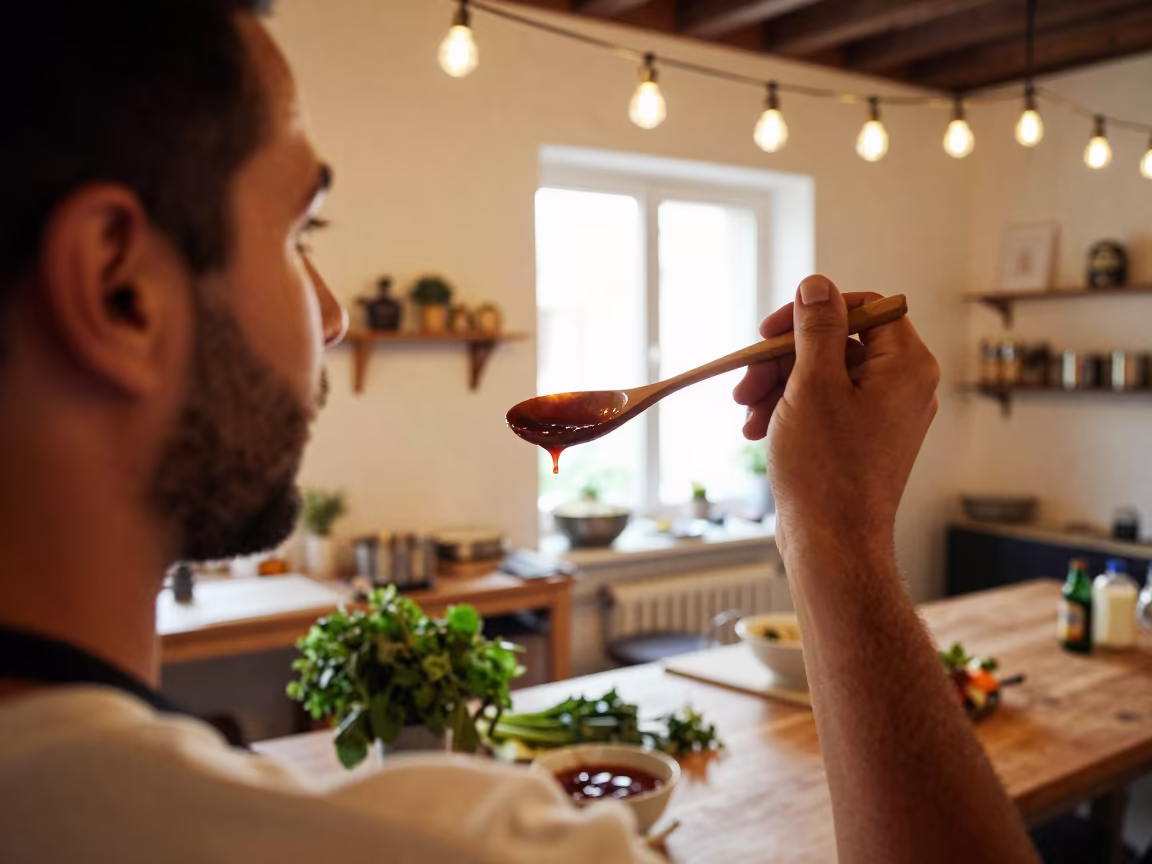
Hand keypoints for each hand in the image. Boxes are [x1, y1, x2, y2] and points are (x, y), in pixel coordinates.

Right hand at [732, 275, 938, 559]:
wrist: (832, 544)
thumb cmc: (825, 469)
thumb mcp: (813, 385)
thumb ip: (817, 328)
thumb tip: (818, 285)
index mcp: (906, 366)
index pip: (864, 307)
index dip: (812, 312)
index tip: (770, 331)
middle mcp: (903, 386)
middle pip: (836, 343)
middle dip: (782, 359)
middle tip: (744, 383)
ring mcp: (884, 415)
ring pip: (823, 375)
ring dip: (777, 386)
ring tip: (745, 413)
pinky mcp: (862, 439)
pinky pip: (825, 405)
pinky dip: (789, 410)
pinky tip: (756, 430)